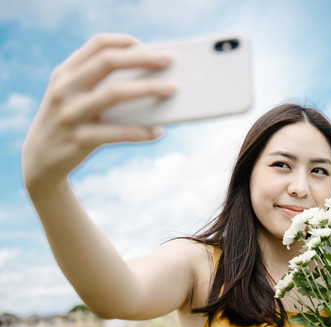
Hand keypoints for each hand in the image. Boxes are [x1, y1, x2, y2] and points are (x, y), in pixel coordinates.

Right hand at [21, 33, 175, 192]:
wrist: (39, 162)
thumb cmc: (69, 123)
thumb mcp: (73, 98)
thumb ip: (98, 84)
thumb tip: (149, 78)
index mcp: (65, 73)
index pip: (97, 45)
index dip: (125, 42)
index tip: (147, 46)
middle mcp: (65, 89)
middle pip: (108, 62)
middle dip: (142, 58)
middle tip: (168, 60)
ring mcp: (70, 113)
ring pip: (114, 94)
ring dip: (147, 89)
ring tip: (171, 90)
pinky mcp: (79, 140)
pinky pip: (118, 133)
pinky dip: (141, 131)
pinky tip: (158, 131)